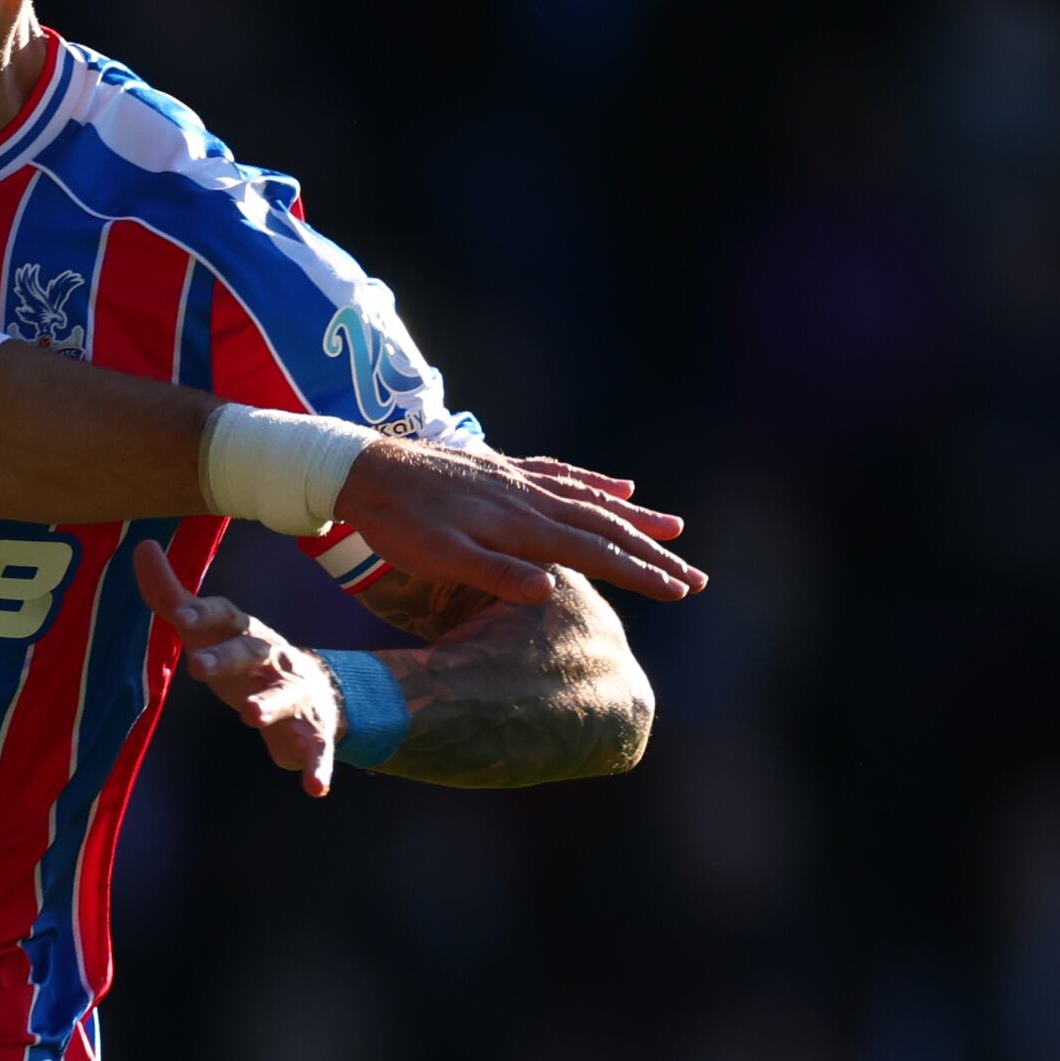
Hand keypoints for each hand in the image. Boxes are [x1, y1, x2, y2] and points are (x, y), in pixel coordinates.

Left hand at [134, 542, 352, 795]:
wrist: (317, 693)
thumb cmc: (246, 658)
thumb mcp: (210, 629)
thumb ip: (173, 596)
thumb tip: (143, 548)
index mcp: (245, 633)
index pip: (225, 617)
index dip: (205, 613)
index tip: (183, 615)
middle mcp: (272, 658)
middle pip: (252, 652)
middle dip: (228, 658)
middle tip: (198, 666)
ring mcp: (294, 694)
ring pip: (285, 696)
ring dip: (270, 704)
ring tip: (249, 714)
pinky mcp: (313, 733)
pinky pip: (319, 750)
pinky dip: (318, 767)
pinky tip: (314, 788)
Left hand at [330, 440, 697, 606]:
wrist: (363, 469)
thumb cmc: (398, 523)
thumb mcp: (440, 558)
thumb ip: (495, 574)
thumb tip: (550, 591)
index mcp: (523, 525)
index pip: (596, 553)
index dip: (640, 572)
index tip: (679, 590)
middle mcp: (532, 497)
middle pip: (606, 527)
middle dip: (653, 553)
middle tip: (696, 577)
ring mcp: (520, 480)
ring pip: (592, 499)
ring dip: (635, 517)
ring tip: (674, 529)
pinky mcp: (504, 470)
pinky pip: (564, 474)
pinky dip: (596, 482)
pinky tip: (620, 485)